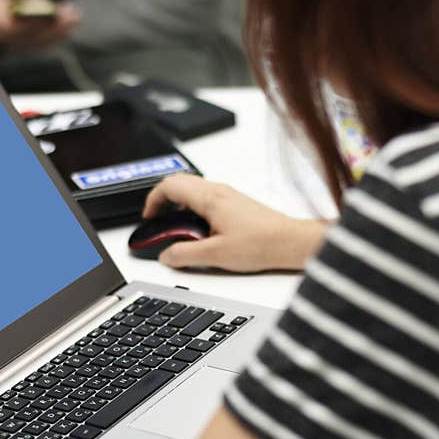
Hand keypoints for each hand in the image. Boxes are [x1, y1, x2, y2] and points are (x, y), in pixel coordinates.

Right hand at [142, 174, 328, 271]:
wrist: (290, 243)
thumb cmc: (262, 244)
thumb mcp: (215, 255)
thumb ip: (185, 255)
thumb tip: (166, 255)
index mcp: (209, 198)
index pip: (169, 186)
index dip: (152, 201)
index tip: (148, 218)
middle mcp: (218, 191)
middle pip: (178, 183)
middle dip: (162, 202)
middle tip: (157, 222)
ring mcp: (227, 195)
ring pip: (192, 190)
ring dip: (178, 206)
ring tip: (176, 229)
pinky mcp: (235, 203)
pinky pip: (205, 198)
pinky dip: (193, 209)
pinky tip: (198, 231)